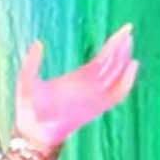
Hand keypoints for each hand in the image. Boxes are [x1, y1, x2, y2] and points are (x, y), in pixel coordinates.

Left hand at [13, 25, 137, 146]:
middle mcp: (91, 85)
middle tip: (129, 29)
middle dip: (122, 47)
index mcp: (79, 77)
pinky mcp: (98, 107)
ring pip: (116, 74)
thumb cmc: (29, 108)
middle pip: (113, 62)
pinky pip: (118, 93)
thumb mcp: (28, 80)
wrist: (33, 130)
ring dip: (124, 58)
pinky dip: (127, 81)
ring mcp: (96, 96)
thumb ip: (32, 62)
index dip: (113, 43)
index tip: (123, 29)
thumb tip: (38, 42)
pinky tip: (131, 65)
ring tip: (129, 41)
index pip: (103, 57)